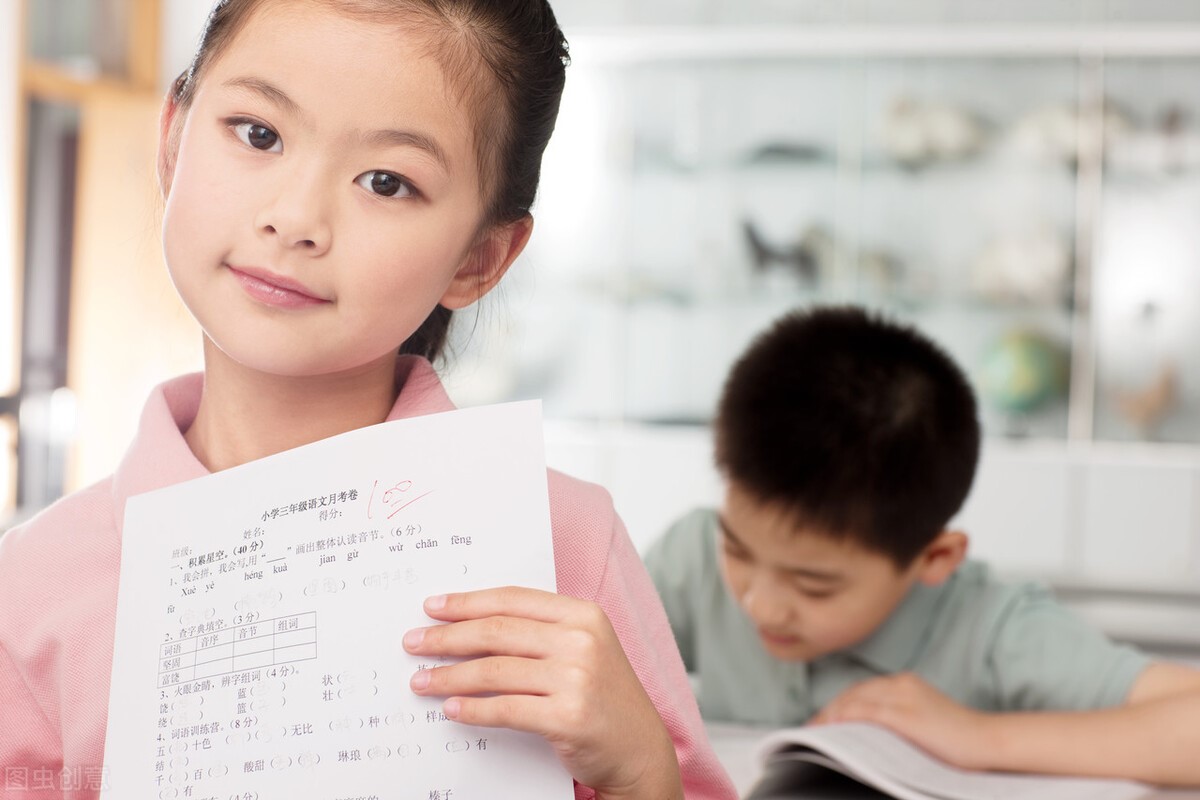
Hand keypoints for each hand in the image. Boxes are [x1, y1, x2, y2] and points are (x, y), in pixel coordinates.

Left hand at [403, 586, 682, 799]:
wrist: (640, 748)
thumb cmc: (603, 696)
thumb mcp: (583, 648)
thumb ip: (540, 632)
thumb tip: (470, 627)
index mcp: (583, 614)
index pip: (512, 599)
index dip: (467, 602)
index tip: (432, 607)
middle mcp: (582, 640)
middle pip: (497, 631)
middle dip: (447, 637)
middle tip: (413, 643)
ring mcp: (577, 678)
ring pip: (495, 671)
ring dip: (450, 676)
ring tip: (421, 681)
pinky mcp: (569, 717)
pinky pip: (506, 709)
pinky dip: (472, 709)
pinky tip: (451, 709)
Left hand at [811, 673, 997, 769]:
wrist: (989, 743)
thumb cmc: (959, 742)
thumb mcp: (923, 723)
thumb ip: (898, 722)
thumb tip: (868, 735)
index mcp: (906, 684)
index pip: (861, 692)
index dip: (838, 706)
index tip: (820, 722)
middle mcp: (902, 684)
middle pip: (853, 693)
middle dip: (828, 710)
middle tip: (810, 729)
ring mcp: (904, 697)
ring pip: (855, 700)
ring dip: (831, 715)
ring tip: (814, 731)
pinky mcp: (907, 714)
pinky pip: (868, 711)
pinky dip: (847, 717)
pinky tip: (833, 727)